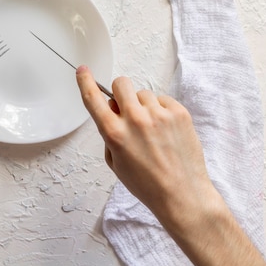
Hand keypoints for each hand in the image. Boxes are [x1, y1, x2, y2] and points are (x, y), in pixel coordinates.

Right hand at [75, 66, 211, 218]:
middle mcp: (135, 120)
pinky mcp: (178, 113)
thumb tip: (112, 111)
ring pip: (143, 93)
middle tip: (126, 107)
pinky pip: (163, 99)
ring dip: (143, 105)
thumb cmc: (147, 184)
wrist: (182, 194)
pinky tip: (165, 130)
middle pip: (121, 83)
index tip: (83, 70)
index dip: (85, 81)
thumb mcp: (115, 163)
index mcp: (114, 133)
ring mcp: (158, 115)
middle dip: (120, 92)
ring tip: (152, 129)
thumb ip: (108, 134)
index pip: (93, 99)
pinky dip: (161, 110)